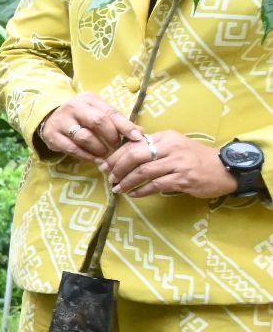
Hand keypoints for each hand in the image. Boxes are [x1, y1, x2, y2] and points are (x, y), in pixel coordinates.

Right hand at [37, 92, 138, 163]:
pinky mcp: (52, 135)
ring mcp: (61, 121)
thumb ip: (118, 123)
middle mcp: (74, 107)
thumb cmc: (82, 117)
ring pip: (85, 137)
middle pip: (98, 122)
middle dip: (111, 137)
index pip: (111, 112)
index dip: (125, 126)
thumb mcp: (99, 113)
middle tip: (116, 146)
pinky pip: (73, 149)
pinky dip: (86, 156)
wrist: (50, 117)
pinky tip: (94, 159)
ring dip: (99, 149)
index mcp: (89, 99)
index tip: (137, 138)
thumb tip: (141, 133)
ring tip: (105, 154)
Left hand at [103, 129, 238, 199]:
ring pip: (143, 172)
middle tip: (109, 178)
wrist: (225, 168)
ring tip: (117, 188)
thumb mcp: (175, 145)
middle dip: (117, 168)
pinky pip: (156, 185)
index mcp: (166, 137)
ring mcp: (178, 163)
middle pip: (135, 156)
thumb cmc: (196, 158)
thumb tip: (125, 153)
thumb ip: (154, 147)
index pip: (134, 144)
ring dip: (127, 182)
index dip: (116, 155)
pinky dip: (141, 190)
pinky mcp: (183, 179)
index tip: (106, 164)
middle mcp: (171, 147)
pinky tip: (133, 194)